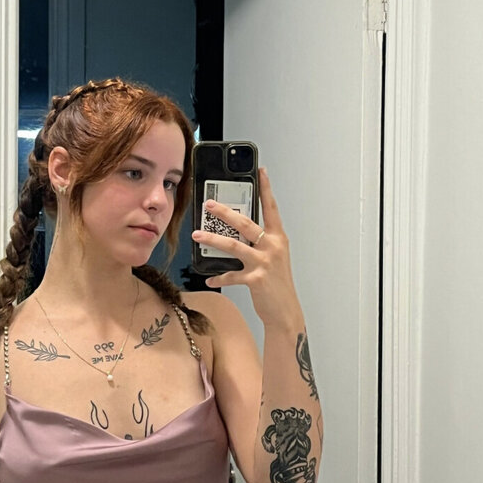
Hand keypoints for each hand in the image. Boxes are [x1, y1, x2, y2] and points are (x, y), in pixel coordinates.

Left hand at [191, 168, 302, 328]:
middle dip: (224, 212)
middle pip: (245, 223)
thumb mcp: (272, 257)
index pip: (271, 208)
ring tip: (197, 235)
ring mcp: (265, 263)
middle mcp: (273, 247)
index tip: (261, 171)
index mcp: (278, 238)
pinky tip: (209, 279)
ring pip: (234, 246)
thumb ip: (258, 243)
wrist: (285, 311)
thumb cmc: (277, 283)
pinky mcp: (256, 279)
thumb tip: (235, 231)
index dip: (266, 189)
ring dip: (212, 239)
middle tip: (208, 204)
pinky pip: (231, 275)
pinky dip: (219, 277)